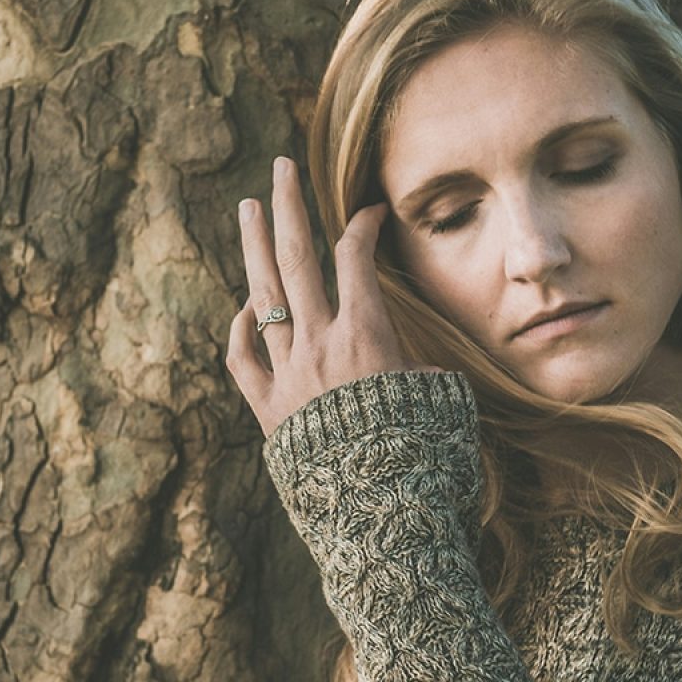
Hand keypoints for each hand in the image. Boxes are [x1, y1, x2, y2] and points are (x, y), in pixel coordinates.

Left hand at [227, 156, 437, 435]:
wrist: (380, 517)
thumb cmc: (422, 455)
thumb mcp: (440, 398)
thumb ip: (420, 365)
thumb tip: (412, 359)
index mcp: (365, 335)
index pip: (356, 257)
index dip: (362, 224)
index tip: (368, 210)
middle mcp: (319, 343)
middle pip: (297, 258)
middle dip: (289, 206)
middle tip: (280, 166)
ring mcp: (287, 372)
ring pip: (263, 296)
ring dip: (254, 248)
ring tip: (247, 208)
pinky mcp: (268, 406)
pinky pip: (242, 357)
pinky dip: (241, 328)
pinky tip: (244, 305)